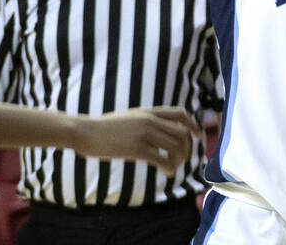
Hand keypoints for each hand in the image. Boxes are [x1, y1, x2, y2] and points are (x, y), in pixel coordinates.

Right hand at [73, 107, 198, 175]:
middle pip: (182, 133)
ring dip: (178, 160)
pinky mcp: (137, 148)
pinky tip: (166, 173)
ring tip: (171, 167)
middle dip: (186, 148)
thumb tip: (160, 132)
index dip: (193, 125)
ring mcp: (144, 134)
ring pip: (176, 147)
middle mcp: (149, 120)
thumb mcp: (129, 118)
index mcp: (148, 112)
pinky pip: (163, 159)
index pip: (180, 114)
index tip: (198, 137)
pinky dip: (169, 168)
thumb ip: (146, 122)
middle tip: (180, 159)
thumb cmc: (106, 128)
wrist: (86, 132)